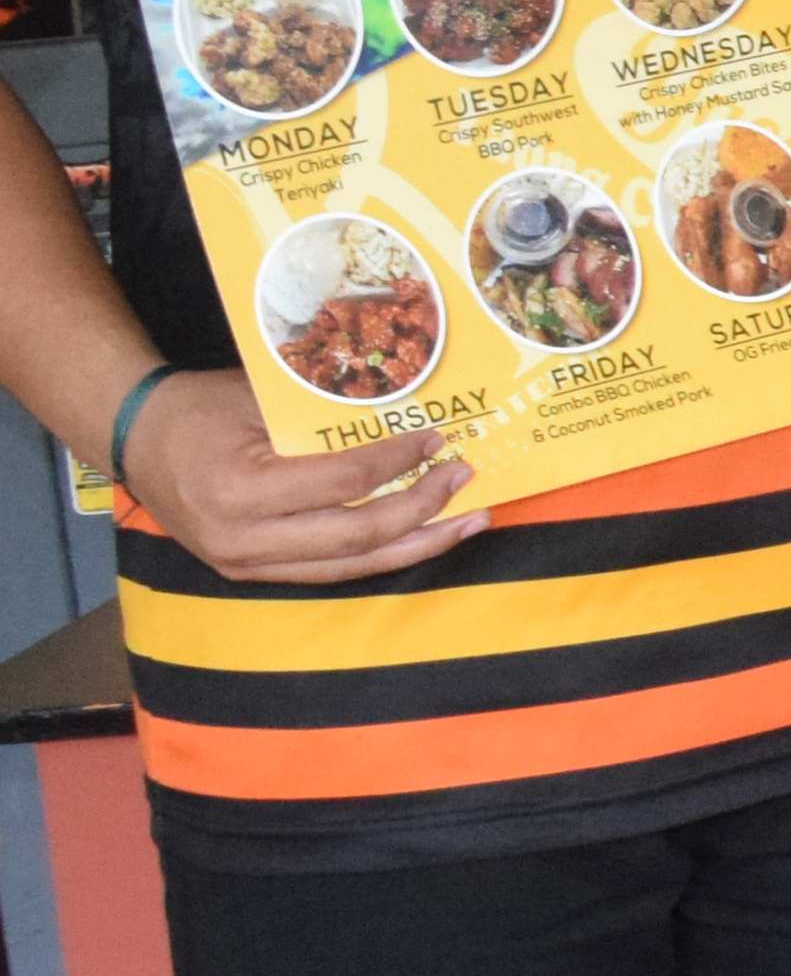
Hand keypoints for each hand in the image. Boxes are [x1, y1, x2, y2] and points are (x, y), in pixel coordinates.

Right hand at [113, 371, 478, 580]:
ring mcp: (247, 566)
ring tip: (469, 522)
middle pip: (357, 536)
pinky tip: (420, 537)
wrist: (136, 439)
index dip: (399, 462)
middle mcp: (244, 540)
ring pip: (352, 566)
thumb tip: (410, 420)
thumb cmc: (199, 410)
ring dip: (417, 545)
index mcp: (241, 490)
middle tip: (464, 479)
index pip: (344, 482)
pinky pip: (332, 571)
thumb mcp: (261, 400)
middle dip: (422, 510)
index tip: (436, 438)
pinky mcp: (254, 574)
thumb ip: (326, 419)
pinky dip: (381, 554)